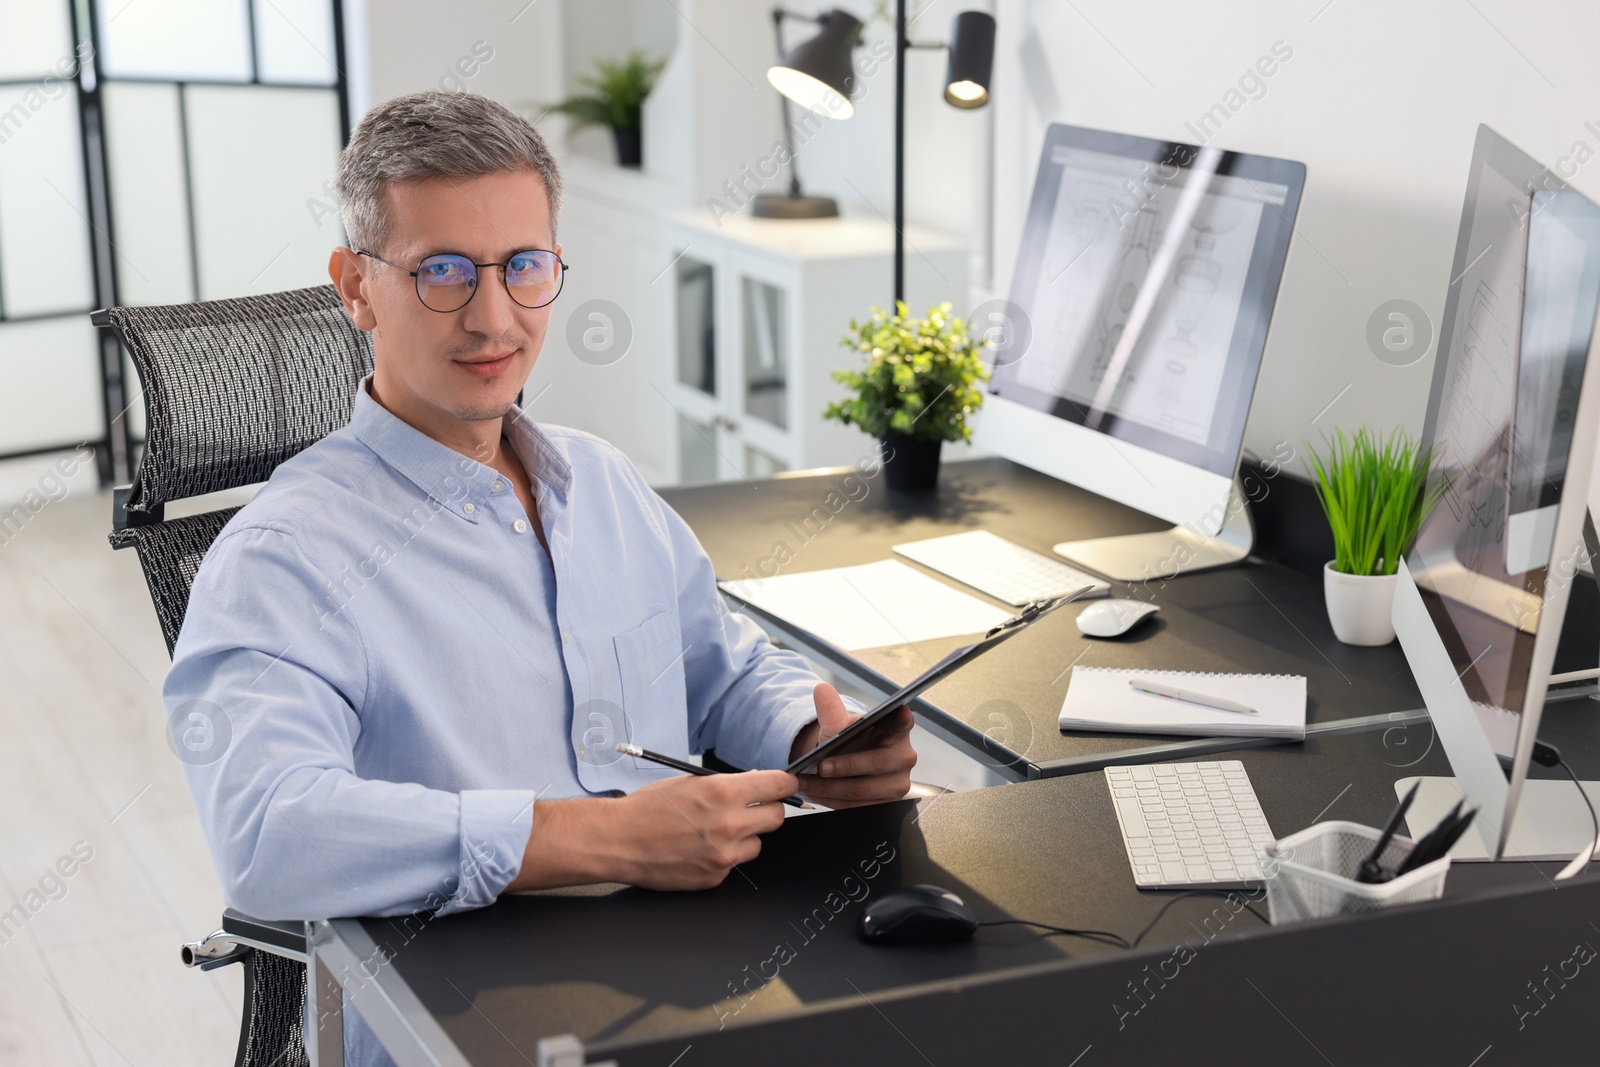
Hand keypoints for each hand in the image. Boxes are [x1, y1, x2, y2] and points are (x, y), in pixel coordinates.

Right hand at [511, 770, 798, 891]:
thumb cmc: (648, 808)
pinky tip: (700, 849)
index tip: (784, 786)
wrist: (618, 841)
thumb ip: (728, 784)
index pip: (779, 786)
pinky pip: (735, 864)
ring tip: (715, 831)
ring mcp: (724, 855)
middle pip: (777, 817)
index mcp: (724, 792)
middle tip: (749, 808)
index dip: (784, 784)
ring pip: (758, 844)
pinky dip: (724, 856)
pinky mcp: (715, 877)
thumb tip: (757, 783)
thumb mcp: (690, 782)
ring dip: (745, 836)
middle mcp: (730, 824)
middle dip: (766, 810)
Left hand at [789, 683, 916, 808]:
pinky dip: (834, 801)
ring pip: (864, 790)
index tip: (900, 711)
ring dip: (831, 788)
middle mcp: (904, 756)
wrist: (842, 765)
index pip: (903, 721)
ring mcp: (899, 783)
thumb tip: (821, 689)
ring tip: (807, 782)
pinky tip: (817, 793)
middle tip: (820, 766)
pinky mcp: (888, 805)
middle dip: (846, 766)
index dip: (903, 718)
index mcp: (897, 729)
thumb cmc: (847, 741)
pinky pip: (859, 806)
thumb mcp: (836, 726)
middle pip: (877, 763)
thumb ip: (830, 711)